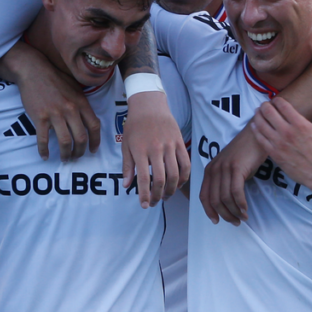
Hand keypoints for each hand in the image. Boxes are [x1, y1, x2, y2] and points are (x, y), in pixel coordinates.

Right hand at [18, 59, 100, 160]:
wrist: (34, 71)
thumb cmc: (54, 79)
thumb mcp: (75, 87)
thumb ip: (82, 102)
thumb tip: (87, 118)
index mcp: (81, 102)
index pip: (94, 126)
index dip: (95, 141)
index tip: (93, 150)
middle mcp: (70, 109)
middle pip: (81, 137)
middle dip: (80, 152)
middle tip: (76, 157)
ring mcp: (55, 114)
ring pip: (65, 141)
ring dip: (65, 154)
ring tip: (64, 159)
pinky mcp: (40, 117)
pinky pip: (43, 139)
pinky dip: (44, 150)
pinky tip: (44, 155)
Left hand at [121, 91, 188, 207]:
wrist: (150, 106)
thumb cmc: (134, 126)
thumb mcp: (125, 145)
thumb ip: (127, 166)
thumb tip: (127, 186)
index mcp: (140, 150)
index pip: (144, 178)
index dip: (145, 194)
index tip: (144, 205)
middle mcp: (156, 149)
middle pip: (161, 179)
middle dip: (159, 195)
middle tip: (155, 203)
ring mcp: (170, 146)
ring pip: (175, 174)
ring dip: (172, 190)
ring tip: (166, 196)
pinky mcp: (181, 143)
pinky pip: (186, 164)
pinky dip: (184, 177)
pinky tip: (178, 184)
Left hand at [199, 123, 266, 225]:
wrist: (255, 135)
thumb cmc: (245, 153)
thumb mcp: (230, 168)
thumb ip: (225, 182)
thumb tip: (227, 203)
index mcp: (209, 171)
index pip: (203, 196)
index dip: (209, 211)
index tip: (216, 221)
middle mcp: (213, 170)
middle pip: (214, 200)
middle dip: (224, 215)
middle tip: (235, 222)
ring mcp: (224, 169)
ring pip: (225, 198)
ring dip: (234, 211)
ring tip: (242, 218)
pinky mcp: (236, 168)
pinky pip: (236, 192)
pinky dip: (240, 204)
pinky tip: (245, 210)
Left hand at [250, 93, 311, 190]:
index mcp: (300, 124)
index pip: (283, 106)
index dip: (277, 100)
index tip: (276, 99)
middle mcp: (287, 132)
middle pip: (269, 113)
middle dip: (265, 106)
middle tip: (265, 104)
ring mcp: (278, 143)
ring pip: (261, 124)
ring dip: (258, 116)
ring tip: (257, 112)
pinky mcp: (274, 154)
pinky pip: (260, 139)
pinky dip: (256, 130)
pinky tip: (255, 126)